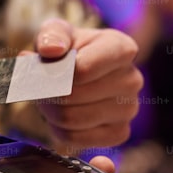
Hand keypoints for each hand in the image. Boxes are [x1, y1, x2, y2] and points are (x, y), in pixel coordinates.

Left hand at [33, 19, 142, 149]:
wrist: (77, 75)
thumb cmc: (68, 51)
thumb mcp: (57, 33)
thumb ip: (51, 35)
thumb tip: (50, 50)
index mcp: (122, 48)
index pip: (82, 69)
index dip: (55, 73)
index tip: (45, 70)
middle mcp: (132, 79)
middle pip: (73, 96)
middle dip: (47, 93)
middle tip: (39, 87)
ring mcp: (129, 109)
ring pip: (71, 119)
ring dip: (49, 111)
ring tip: (49, 99)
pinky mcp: (120, 133)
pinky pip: (76, 138)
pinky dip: (59, 130)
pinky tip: (61, 116)